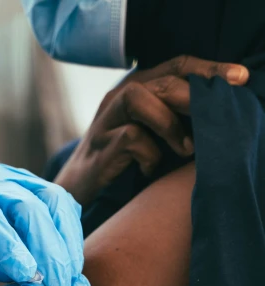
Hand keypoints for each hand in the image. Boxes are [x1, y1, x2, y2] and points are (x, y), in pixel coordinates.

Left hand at [0, 163, 84, 285]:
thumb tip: (38, 280)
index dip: (11, 248)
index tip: (29, 276)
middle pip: (29, 209)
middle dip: (49, 250)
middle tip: (59, 285)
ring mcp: (20, 179)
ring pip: (54, 200)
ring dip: (68, 241)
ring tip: (71, 275)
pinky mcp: (40, 185)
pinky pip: (64, 204)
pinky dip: (72, 233)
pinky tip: (72, 260)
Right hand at [56, 55, 249, 206]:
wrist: (77, 190)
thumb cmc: (121, 163)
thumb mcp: (151, 134)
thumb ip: (174, 119)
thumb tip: (214, 116)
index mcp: (135, 88)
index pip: (176, 65)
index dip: (208, 69)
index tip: (239, 79)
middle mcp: (118, 98)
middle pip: (161, 79)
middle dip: (193, 96)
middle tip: (214, 117)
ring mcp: (106, 120)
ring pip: (139, 97)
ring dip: (168, 123)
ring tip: (185, 148)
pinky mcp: (100, 145)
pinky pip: (131, 138)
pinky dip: (149, 156)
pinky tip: (149, 171)